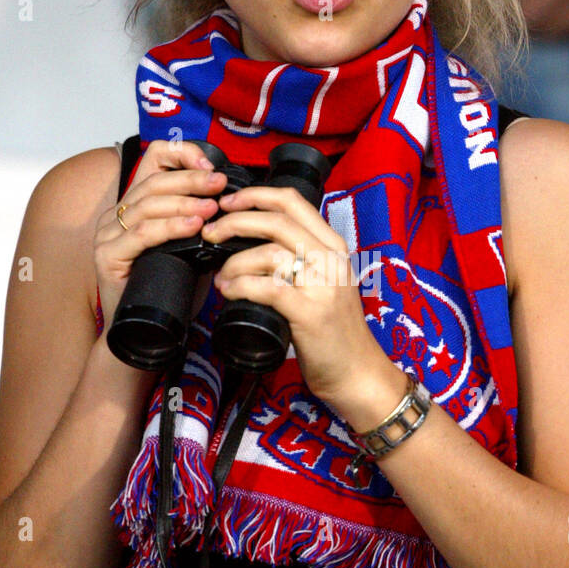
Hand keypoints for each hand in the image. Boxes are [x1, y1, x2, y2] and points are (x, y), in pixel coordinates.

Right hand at [94, 138, 226, 334]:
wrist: (141, 332)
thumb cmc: (167, 291)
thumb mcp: (190, 248)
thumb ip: (202, 224)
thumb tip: (234, 205)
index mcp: (135, 206)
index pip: (153, 161)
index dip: (181, 155)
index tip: (210, 165)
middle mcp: (116, 215)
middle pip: (153, 181)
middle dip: (191, 179)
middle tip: (219, 184)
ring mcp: (108, 235)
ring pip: (147, 205)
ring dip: (184, 203)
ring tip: (211, 207)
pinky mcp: (107, 257)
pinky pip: (141, 235)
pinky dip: (169, 228)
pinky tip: (192, 227)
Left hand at [200, 184, 392, 410]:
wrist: (357, 372)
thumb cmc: (335, 332)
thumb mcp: (324, 284)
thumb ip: (300, 261)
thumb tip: (252, 247)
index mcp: (333, 246)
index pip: (292, 201)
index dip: (255, 195)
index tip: (228, 203)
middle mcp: (330, 259)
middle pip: (276, 220)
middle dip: (234, 221)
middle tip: (211, 233)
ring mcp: (322, 285)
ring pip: (268, 252)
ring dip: (234, 261)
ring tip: (221, 277)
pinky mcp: (309, 312)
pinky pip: (266, 287)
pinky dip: (240, 285)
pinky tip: (228, 292)